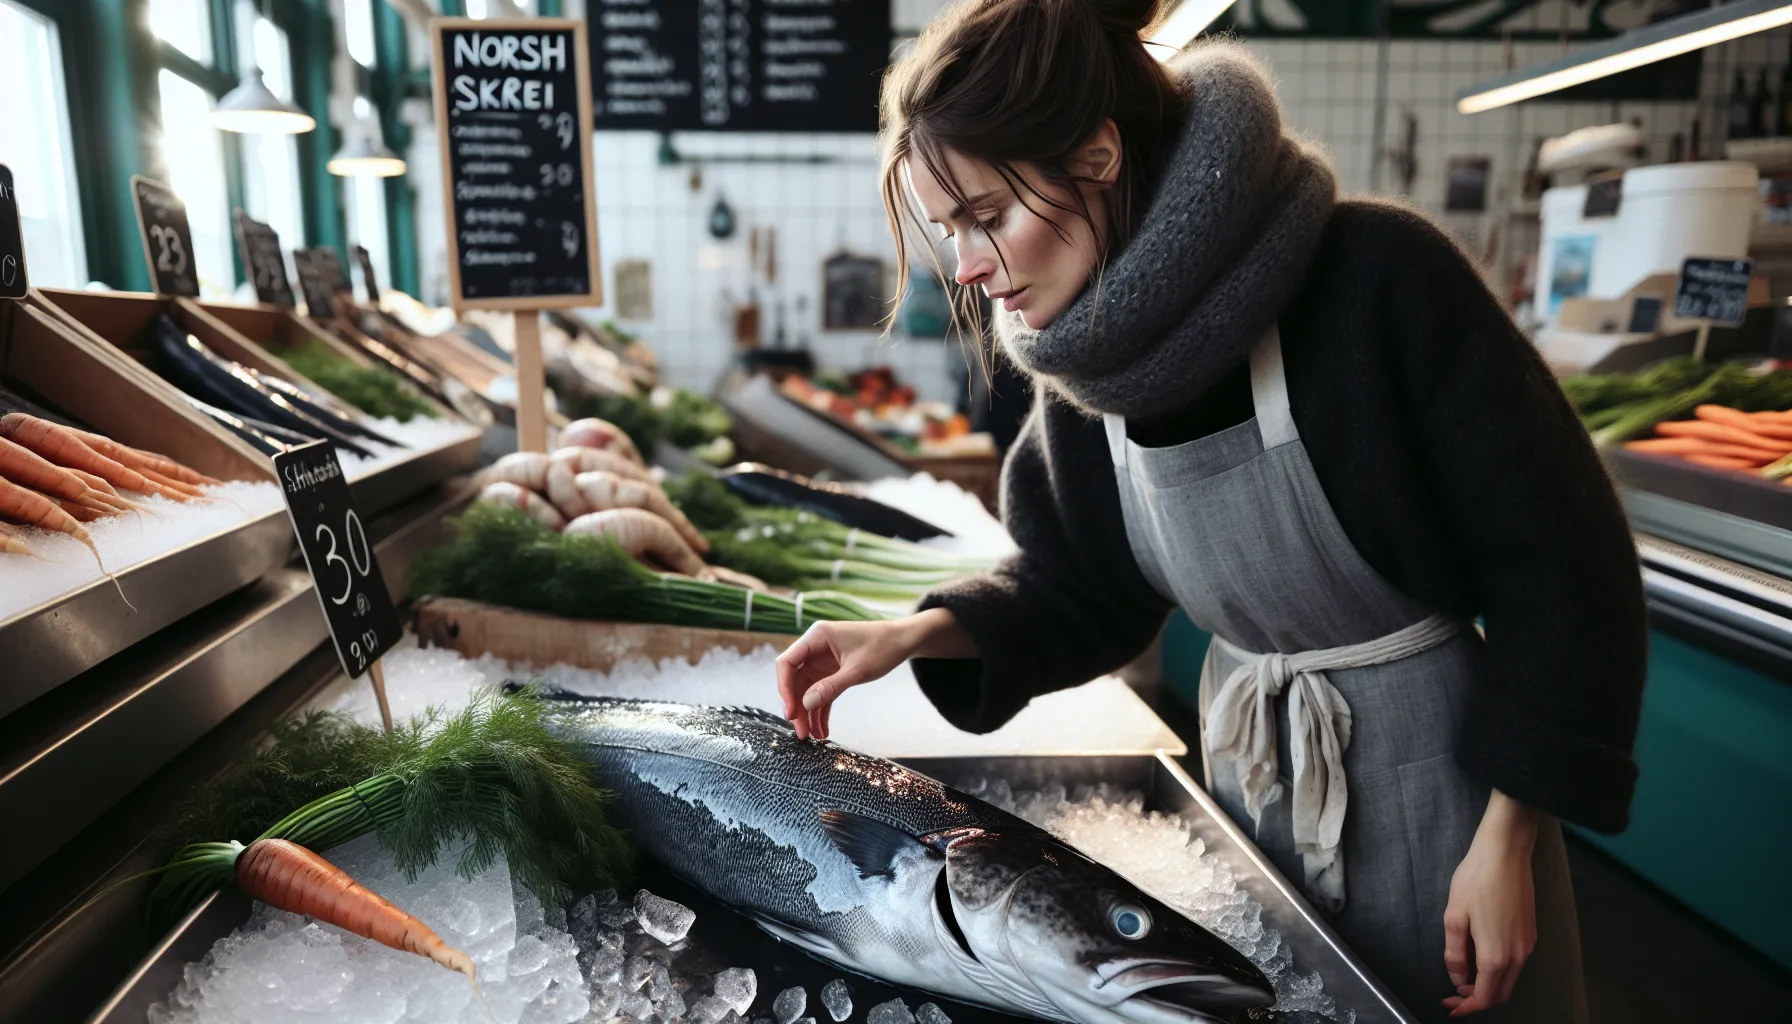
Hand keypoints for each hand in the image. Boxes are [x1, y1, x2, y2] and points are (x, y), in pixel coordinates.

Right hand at [775, 609, 972, 739]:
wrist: (903, 641)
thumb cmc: (883, 646)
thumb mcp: (858, 670)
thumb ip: (831, 687)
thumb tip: (805, 704)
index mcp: (817, 637)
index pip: (787, 663)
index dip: (785, 688)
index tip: (791, 712)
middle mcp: (815, 648)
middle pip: (795, 680)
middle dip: (797, 707)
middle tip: (801, 732)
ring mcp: (822, 661)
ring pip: (807, 690)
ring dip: (808, 713)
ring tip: (812, 736)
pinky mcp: (832, 672)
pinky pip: (821, 693)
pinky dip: (821, 710)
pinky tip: (822, 729)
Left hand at [1442, 790, 1540, 1016]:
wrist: (1505, 852)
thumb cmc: (1476, 879)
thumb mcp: (1454, 917)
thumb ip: (1454, 953)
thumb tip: (1457, 977)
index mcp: (1496, 955)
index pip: (1484, 996)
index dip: (1466, 1007)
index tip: (1450, 1007)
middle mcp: (1518, 955)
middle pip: (1500, 993)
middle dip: (1476, 998)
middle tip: (1453, 994)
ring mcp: (1527, 944)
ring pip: (1509, 979)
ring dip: (1488, 984)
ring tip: (1463, 976)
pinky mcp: (1531, 932)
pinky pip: (1515, 963)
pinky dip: (1498, 970)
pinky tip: (1480, 956)